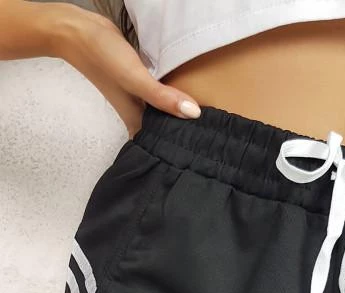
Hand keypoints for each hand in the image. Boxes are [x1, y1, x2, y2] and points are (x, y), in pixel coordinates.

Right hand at [51, 4, 200, 136]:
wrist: (79, 31)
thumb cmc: (104, 58)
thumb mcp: (135, 79)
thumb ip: (162, 98)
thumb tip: (194, 114)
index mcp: (136, 121)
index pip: (160, 146)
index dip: (179, 151)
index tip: (203, 154)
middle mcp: (138, 113)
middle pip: (164, 130)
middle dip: (183, 134)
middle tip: (212, 139)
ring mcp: (138, 98)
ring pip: (163, 113)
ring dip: (178, 115)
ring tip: (207, 121)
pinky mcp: (140, 82)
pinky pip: (160, 94)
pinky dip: (171, 97)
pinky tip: (186, 95)